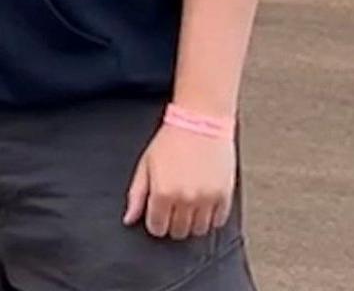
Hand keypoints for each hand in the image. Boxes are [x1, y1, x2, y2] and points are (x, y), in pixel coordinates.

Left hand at [123, 122, 235, 240]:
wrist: (201, 120)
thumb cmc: (172, 139)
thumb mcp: (146, 164)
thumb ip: (136, 194)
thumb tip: (129, 219)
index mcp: (162, 193)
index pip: (157, 228)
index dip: (155, 222)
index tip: (159, 212)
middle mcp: (185, 199)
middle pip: (178, 232)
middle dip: (173, 223)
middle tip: (174, 207)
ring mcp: (206, 198)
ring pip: (198, 230)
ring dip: (192, 222)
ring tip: (190, 205)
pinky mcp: (224, 195)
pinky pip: (218, 222)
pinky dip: (211, 217)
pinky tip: (205, 203)